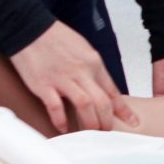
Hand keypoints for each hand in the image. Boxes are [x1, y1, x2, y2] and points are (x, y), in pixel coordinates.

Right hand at [9, 21, 135, 132]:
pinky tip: (63, 128)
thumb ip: (92, 69)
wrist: (30, 29)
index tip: (133, 122)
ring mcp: (63, 79)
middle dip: (107, 121)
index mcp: (94, 63)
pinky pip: (55, 106)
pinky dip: (60, 119)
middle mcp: (82, 72)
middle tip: (107, 133)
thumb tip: (100, 87)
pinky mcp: (44, 85)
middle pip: (102, 102)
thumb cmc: (57, 39)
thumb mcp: (84, 50)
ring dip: (89, 123)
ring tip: (90, 134)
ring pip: (84, 105)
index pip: (113, 91)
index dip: (123, 110)